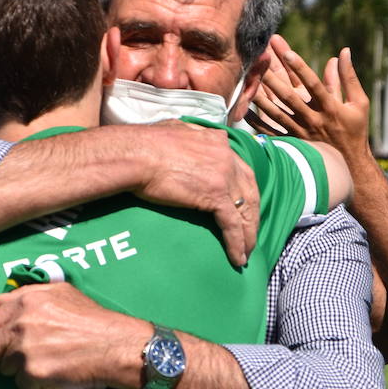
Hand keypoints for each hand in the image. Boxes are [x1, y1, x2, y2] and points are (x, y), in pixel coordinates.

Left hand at [0, 282, 146, 388]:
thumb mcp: (60, 292)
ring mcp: (24, 349)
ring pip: (6, 368)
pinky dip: (33, 383)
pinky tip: (53, 374)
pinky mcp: (32, 373)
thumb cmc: (92, 319)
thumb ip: (27, 294)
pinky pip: (22, 385)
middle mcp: (20, 323)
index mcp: (24, 301)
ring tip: (46, 363)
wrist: (115, 345)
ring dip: (19, 370)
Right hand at [134, 121, 258, 265]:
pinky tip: (238, 258)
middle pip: (249, 191)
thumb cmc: (144, 144)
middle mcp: (227, 156)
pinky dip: (237, 242)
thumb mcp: (175, 130)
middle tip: (250, 235)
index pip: (241, 170)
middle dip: (251, 216)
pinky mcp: (215, 195)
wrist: (136, 154)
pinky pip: (232, 224)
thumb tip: (186, 137)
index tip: (243, 207)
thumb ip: (190, 135)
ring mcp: (224, 176)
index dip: (244, 191)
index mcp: (218, 141)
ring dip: (248, 234)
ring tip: (246, 252)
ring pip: (245, 210)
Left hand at [247, 35, 371, 162]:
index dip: (300, 68)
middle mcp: (313, 119)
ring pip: (276, 111)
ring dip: (262, 93)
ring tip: (249, 76)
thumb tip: (344, 52)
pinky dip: (256, 120)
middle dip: (274, 75)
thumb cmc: (355, 129)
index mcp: (329, 107)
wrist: (349, 162)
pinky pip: (270, 130)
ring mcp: (300, 131)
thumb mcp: (358, 103)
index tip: (287, 52)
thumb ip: (348, 78)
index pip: (313, 84)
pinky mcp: (292, 141)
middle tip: (260, 57)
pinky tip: (245, 105)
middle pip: (289, 96)